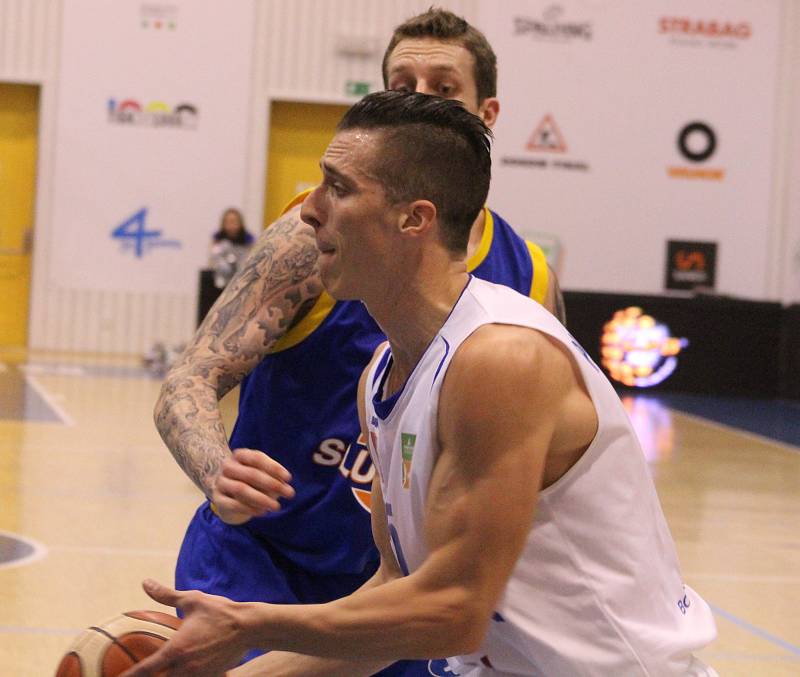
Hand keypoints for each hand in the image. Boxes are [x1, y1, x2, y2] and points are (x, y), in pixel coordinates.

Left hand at [119, 579, 250, 676]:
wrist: (249, 627)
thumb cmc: (219, 611)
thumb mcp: (192, 600)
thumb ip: (166, 595)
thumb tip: (145, 583)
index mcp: (175, 650)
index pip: (145, 670)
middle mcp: (184, 667)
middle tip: (139, 674)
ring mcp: (198, 675)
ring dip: (168, 676)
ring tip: (163, 670)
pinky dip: (186, 676)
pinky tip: (184, 670)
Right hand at [210, 448, 294, 524]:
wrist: (223, 491)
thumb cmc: (248, 480)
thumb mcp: (260, 474)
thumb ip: (271, 477)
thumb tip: (284, 486)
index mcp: (239, 455)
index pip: (257, 458)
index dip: (273, 467)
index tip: (288, 478)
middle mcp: (228, 466)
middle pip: (250, 474)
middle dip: (272, 484)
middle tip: (289, 493)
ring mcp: (220, 482)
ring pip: (241, 489)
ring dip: (262, 498)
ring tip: (277, 506)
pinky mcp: (217, 499)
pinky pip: (233, 504)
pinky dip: (250, 509)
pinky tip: (263, 512)